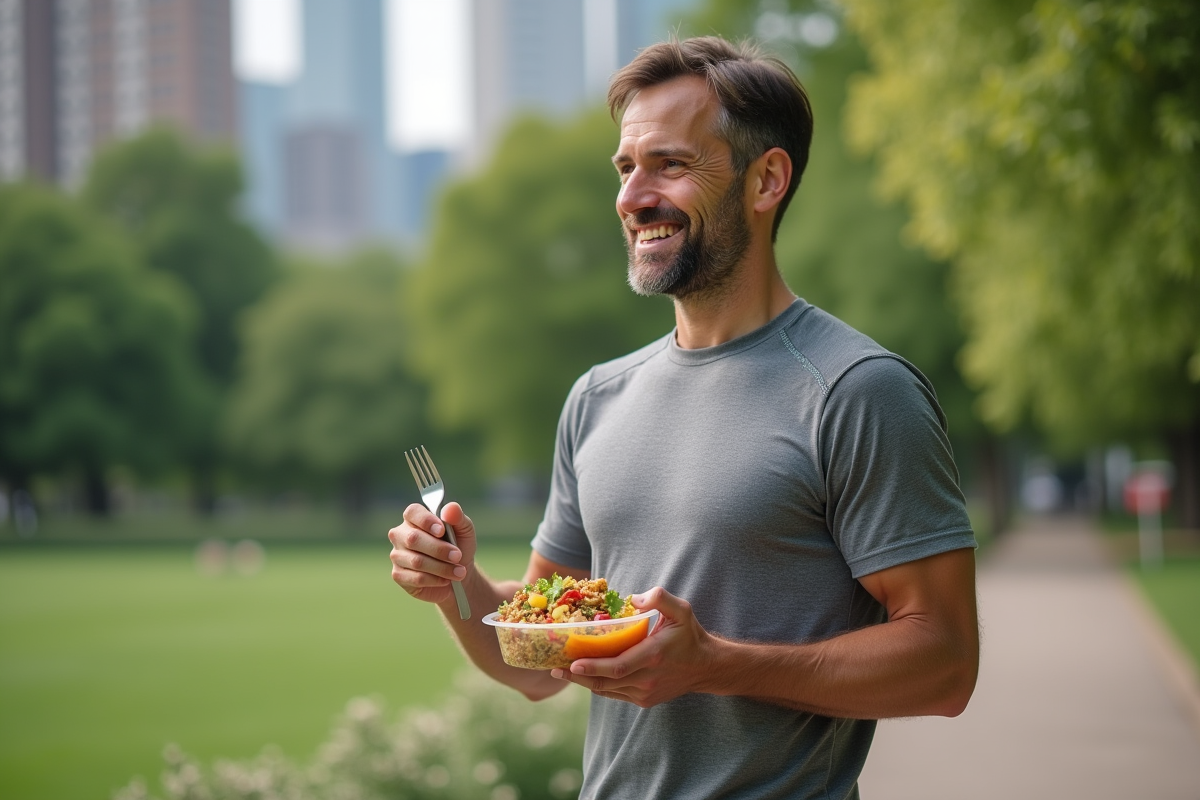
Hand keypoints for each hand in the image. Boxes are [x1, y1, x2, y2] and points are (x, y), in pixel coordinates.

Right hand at [389, 502, 475, 606]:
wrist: (459, 574)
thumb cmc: (459, 547)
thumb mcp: (465, 530)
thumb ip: (458, 517)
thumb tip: (450, 509)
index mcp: (414, 518)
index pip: (412, 512)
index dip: (426, 521)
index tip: (442, 531)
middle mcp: (401, 535)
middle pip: (413, 538)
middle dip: (439, 549)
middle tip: (458, 556)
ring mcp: (397, 555)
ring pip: (416, 561)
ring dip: (442, 568)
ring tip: (459, 572)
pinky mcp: (398, 575)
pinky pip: (416, 578)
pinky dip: (435, 580)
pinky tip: (446, 580)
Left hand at [551, 587, 715, 706]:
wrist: (705, 667)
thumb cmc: (690, 635)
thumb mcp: (681, 610)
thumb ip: (660, 598)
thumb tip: (634, 598)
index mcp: (653, 655)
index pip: (618, 666)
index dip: (594, 667)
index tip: (572, 664)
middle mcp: (647, 678)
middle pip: (606, 682)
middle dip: (578, 677)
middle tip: (555, 669)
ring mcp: (645, 693)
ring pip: (607, 690)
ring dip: (584, 682)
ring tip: (562, 672)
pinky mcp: (644, 700)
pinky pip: (614, 694)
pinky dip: (598, 686)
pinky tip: (584, 676)